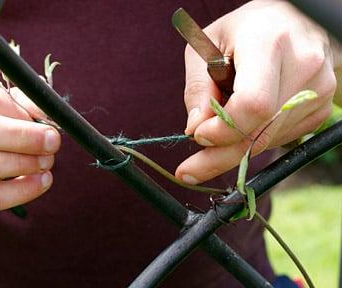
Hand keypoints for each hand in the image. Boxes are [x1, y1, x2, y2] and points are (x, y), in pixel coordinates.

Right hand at [0, 81, 60, 221]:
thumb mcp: (5, 108)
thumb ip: (27, 105)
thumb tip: (49, 115)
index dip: (23, 120)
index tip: (50, 134)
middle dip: (21, 142)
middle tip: (50, 151)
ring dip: (19, 168)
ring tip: (45, 168)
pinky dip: (14, 194)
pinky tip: (35, 184)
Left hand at [176, 0, 341, 183]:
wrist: (292, 21)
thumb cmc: (242, 30)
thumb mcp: (206, 46)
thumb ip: (198, 87)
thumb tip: (194, 129)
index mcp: (269, 43)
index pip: (253, 104)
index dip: (223, 129)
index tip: (198, 136)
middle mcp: (303, 66)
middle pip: (260, 131)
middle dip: (220, 157)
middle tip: (189, 172)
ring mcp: (318, 89)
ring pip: (268, 141)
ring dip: (233, 148)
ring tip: (215, 131)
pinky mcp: (321, 108)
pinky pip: (279, 139)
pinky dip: (253, 140)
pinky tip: (243, 121)